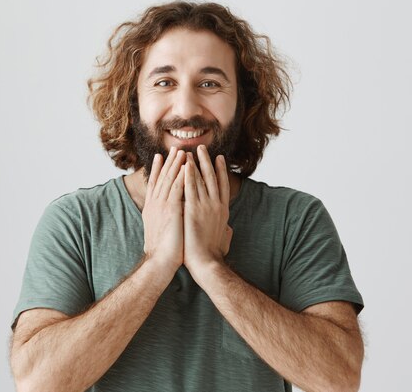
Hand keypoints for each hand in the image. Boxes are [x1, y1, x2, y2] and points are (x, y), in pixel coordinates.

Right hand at [142, 147, 185, 273]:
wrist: (160, 262)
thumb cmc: (164, 252)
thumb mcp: (161, 231)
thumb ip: (165, 220)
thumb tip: (170, 217)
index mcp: (151, 208)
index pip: (154, 184)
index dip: (157, 169)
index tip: (159, 157)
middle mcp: (155, 204)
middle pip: (162, 178)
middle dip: (168, 162)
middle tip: (174, 148)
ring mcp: (162, 206)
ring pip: (170, 180)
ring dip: (176, 164)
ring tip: (182, 151)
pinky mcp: (171, 210)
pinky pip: (177, 188)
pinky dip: (182, 176)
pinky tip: (187, 166)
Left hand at [182, 146, 231, 278]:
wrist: (207, 263)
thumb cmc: (214, 255)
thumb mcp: (224, 239)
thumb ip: (226, 230)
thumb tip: (228, 228)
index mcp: (223, 211)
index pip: (222, 185)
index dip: (221, 171)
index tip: (219, 158)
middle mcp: (216, 205)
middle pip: (213, 177)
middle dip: (207, 161)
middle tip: (203, 148)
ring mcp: (206, 206)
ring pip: (201, 179)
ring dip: (196, 163)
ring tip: (191, 150)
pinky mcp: (193, 210)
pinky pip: (190, 188)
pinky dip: (187, 175)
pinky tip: (184, 165)